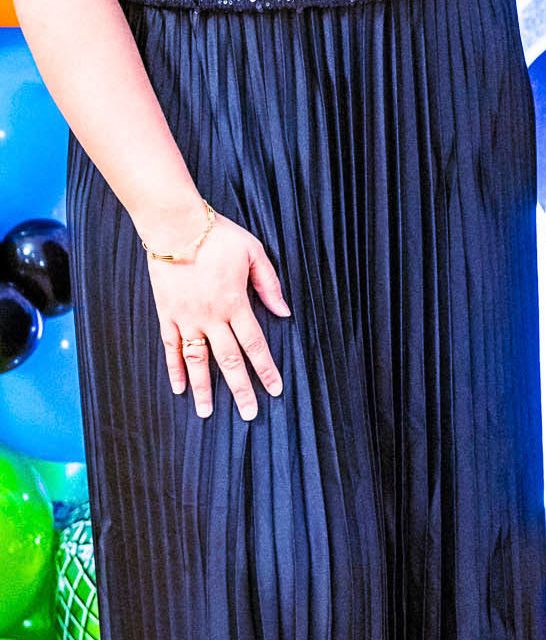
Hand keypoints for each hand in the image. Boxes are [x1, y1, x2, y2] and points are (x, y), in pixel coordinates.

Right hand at [146, 215, 290, 418]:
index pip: (255, 345)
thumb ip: (269, 284)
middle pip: (229, 360)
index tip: (274, 390)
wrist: (175, 225)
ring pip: (197, 361)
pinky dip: (175, 369)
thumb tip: (283, 312)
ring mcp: (187, 318)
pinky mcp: (167, 314)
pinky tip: (179, 388)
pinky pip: (171, 347)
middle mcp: (211, 317)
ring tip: (206, 413)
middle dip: (241, 389)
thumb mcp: (254, 253)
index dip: (266, 369)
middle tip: (249, 414)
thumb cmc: (218, 235)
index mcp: (235, 303)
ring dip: (203, 389)